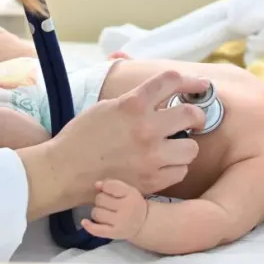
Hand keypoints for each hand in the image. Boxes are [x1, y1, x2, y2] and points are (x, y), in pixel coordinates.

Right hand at [21, 70, 208, 218]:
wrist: (64, 171)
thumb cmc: (82, 137)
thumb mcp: (107, 106)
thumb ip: (135, 100)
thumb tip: (159, 93)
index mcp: (133, 105)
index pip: (171, 81)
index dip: (190, 81)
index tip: (200, 85)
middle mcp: (146, 129)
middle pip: (191, 114)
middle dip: (196, 115)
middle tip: (193, 119)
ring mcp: (151, 157)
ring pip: (192, 147)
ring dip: (185, 145)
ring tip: (174, 146)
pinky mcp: (151, 181)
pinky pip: (180, 171)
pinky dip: (175, 167)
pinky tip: (163, 164)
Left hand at [81, 179, 148, 240]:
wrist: (143, 223)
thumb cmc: (132, 203)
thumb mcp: (128, 190)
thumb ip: (113, 185)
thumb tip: (96, 185)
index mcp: (131, 194)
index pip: (110, 186)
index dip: (105, 187)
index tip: (107, 190)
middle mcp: (126, 209)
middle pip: (100, 199)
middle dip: (100, 199)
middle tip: (107, 202)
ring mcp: (120, 223)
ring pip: (96, 213)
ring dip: (97, 211)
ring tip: (105, 212)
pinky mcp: (114, 234)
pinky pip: (97, 230)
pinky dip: (89, 226)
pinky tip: (84, 221)